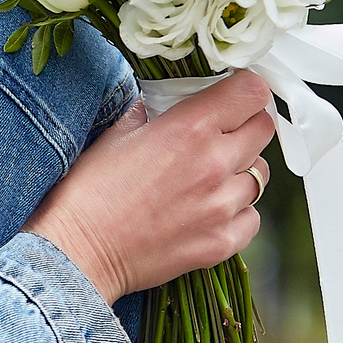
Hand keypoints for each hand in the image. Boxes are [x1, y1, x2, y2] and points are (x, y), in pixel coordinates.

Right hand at [23, 72, 272, 300]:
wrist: (78, 252)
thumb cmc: (88, 192)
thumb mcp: (115, 134)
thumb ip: (149, 111)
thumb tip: (164, 102)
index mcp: (189, 128)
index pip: (252, 92)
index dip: (245, 90)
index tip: (234, 96)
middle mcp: (214, 163)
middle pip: (264, 129)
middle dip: (246, 125)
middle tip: (222, 134)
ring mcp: (222, 207)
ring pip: (260, 175)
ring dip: (241, 171)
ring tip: (210, 178)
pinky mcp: (221, 242)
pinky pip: (252, 217)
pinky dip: (238, 212)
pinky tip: (209, 211)